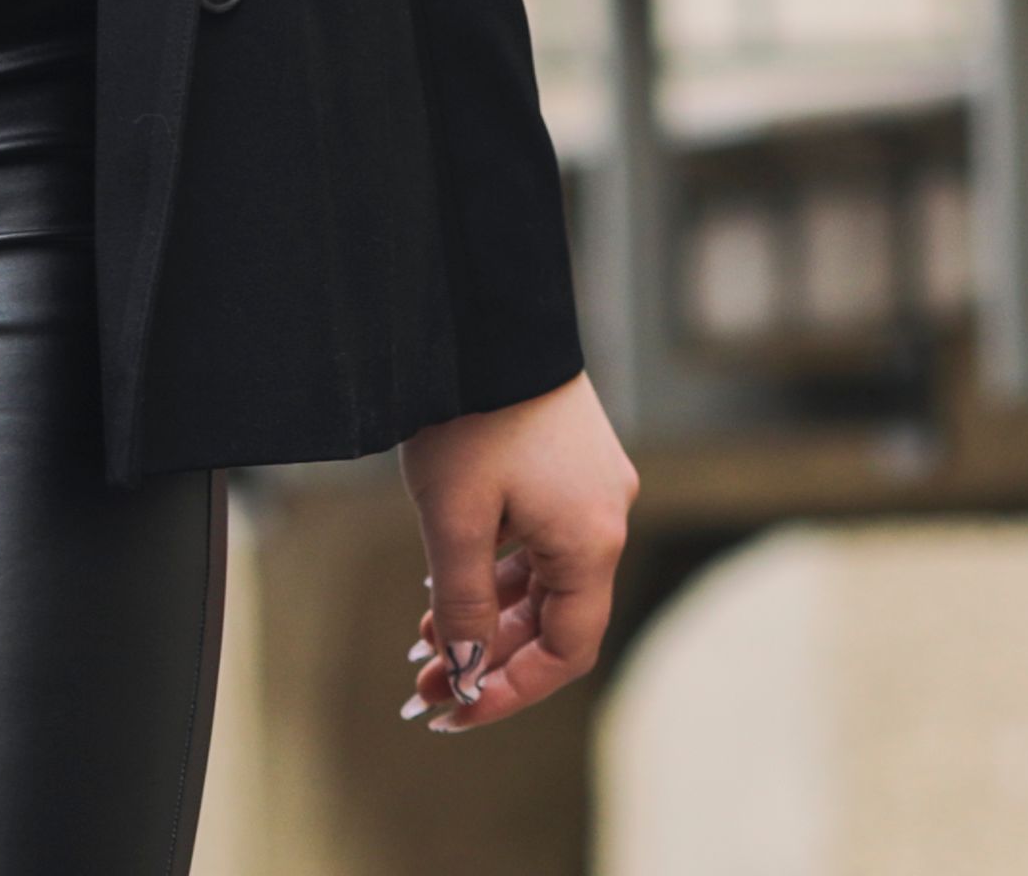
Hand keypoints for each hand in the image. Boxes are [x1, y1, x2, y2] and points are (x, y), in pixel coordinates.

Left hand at [397, 371, 633, 734]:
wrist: (488, 318)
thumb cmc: (473, 416)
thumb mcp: (454, 521)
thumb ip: (463, 606)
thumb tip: (464, 670)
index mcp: (592, 541)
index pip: (567, 650)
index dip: (511, 690)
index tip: (455, 709)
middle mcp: (606, 518)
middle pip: (554, 618)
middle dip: (487, 655)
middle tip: (423, 683)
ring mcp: (593, 490)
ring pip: (542, 582)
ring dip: (485, 615)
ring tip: (421, 639)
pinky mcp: (573, 466)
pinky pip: (540, 543)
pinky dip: (497, 572)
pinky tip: (445, 582)